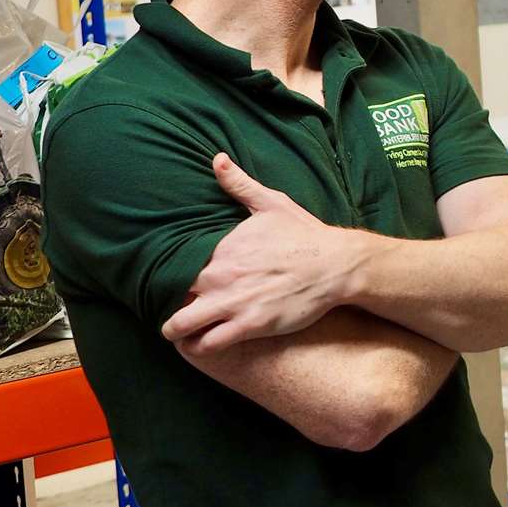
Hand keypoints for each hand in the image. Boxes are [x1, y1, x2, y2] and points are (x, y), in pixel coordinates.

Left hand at [160, 153, 361, 351]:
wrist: (337, 265)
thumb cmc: (306, 235)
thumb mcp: (272, 204)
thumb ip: (240, 185)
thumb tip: (217, 159)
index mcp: (220, 248)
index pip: (175, 264)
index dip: (171, 274)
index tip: (176, 279)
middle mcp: (219, 276)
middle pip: (170, 296)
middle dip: (170, 303)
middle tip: (177, 307)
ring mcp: (232, 303)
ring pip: (178, 326)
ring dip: (175, 331)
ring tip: (180, 333)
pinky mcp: (248, 326)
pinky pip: (207, 344)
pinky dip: (197, 347)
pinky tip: (199, 345)